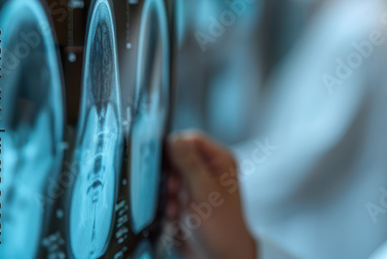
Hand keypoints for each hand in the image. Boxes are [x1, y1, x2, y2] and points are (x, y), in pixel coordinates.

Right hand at [164, 130, 257, 258]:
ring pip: (170, 177)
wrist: (219, 255)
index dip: (176, 148)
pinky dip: (168, 204)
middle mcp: (209, 169)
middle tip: (173, 190)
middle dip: (170, 175)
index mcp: (220, 160)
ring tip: (175, 207)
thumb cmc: (220, 224)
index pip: (191, 139)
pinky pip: (169, 194)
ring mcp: (198, 185)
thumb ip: (188, 163)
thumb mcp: (203, 190)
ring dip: (168, 192)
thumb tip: (174, 139)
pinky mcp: (188, 201)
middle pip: (177, 157)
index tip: (166, 164)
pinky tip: (174, 215)